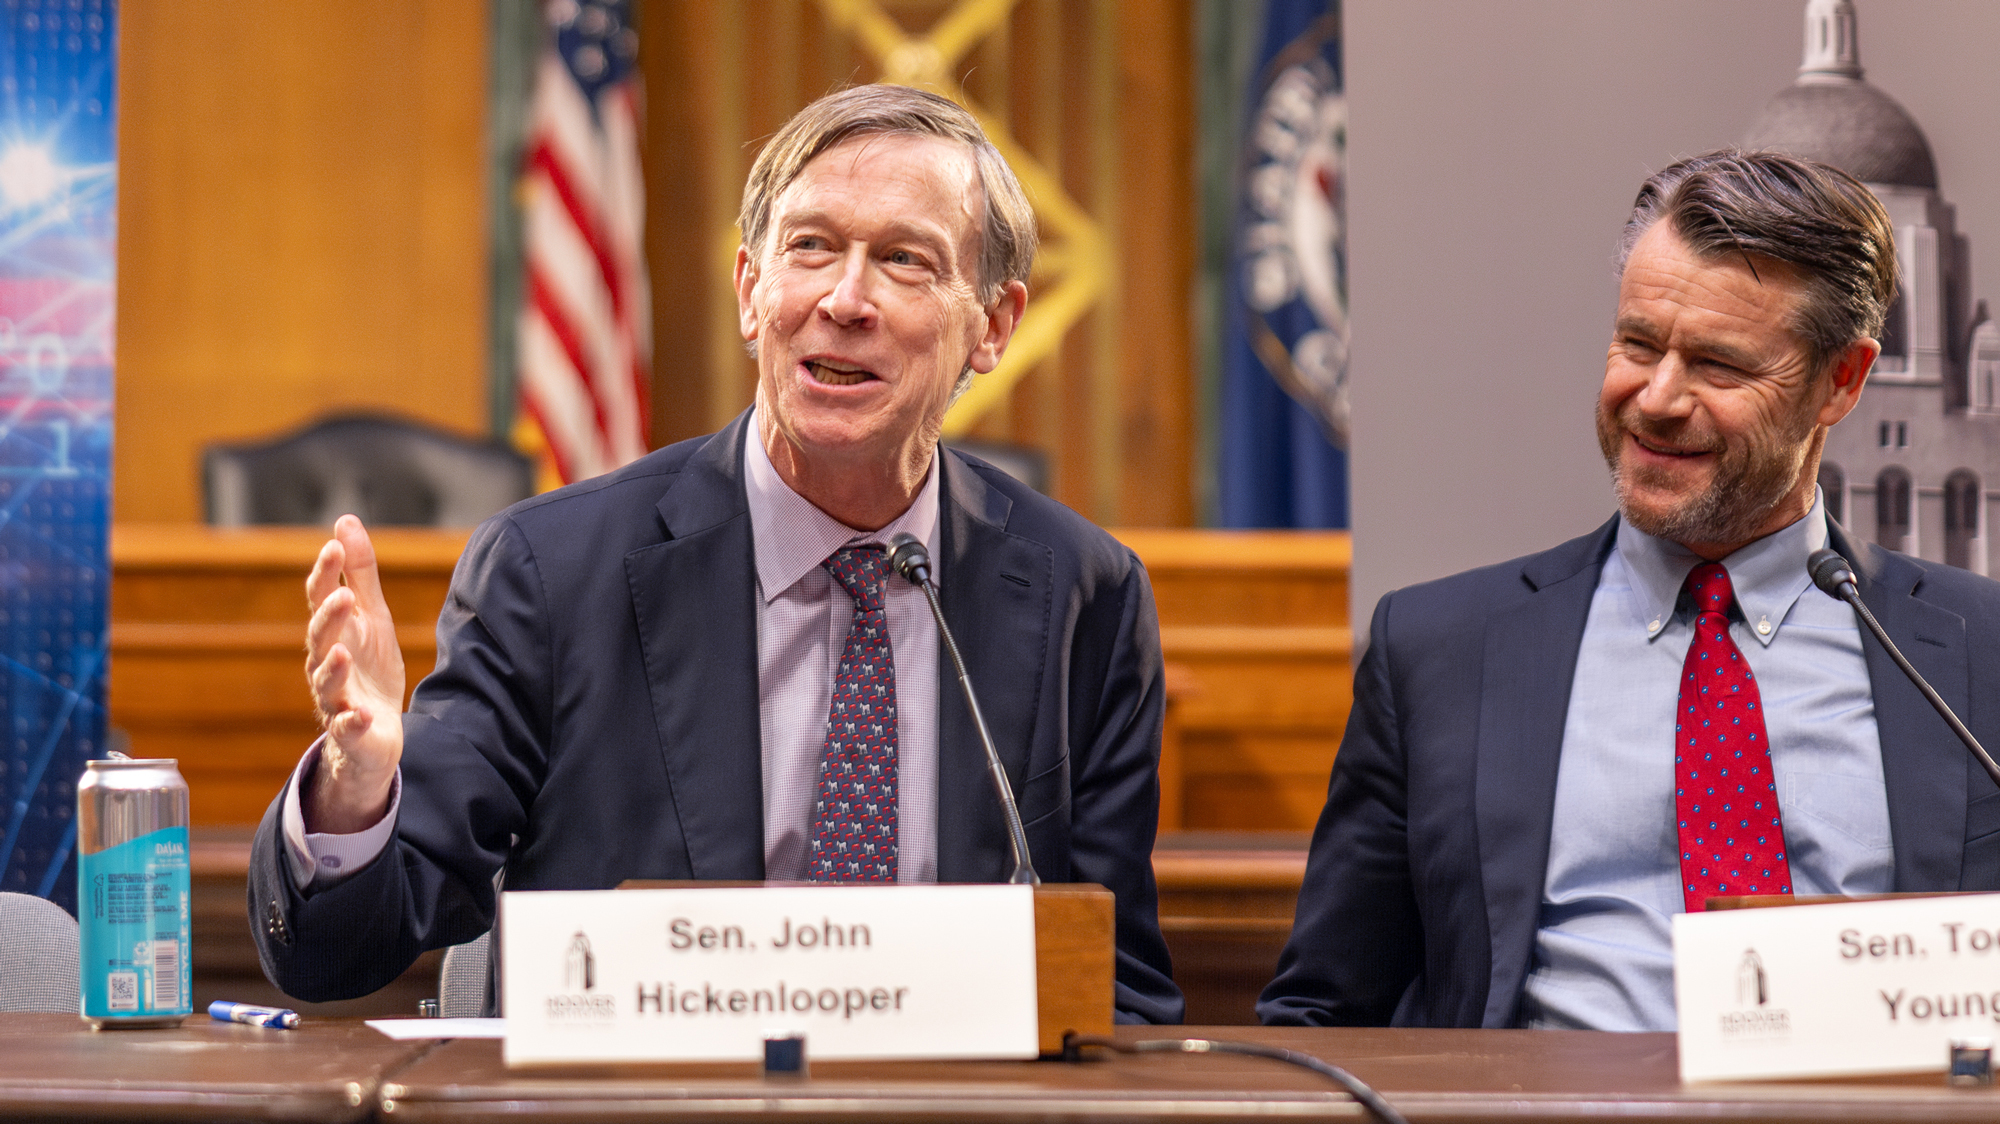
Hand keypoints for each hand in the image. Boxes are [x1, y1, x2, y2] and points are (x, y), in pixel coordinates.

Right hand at [302, 514, 406, 832]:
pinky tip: (362, 714)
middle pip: (319, 638)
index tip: (334, 547)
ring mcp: (335, 699)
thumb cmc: (368, 666)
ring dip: (332, 667)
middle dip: (328, 617)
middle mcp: (325, 663)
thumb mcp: (372, 616)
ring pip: (325, 683)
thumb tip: (344, 521)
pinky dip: (352, 722)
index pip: (320, 599)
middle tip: (342, 596)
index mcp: (332, 632)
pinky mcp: (351, 731)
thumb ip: (359, 573)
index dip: (325, 574)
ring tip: (342, 652)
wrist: (375, 730)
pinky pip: (347, 728)